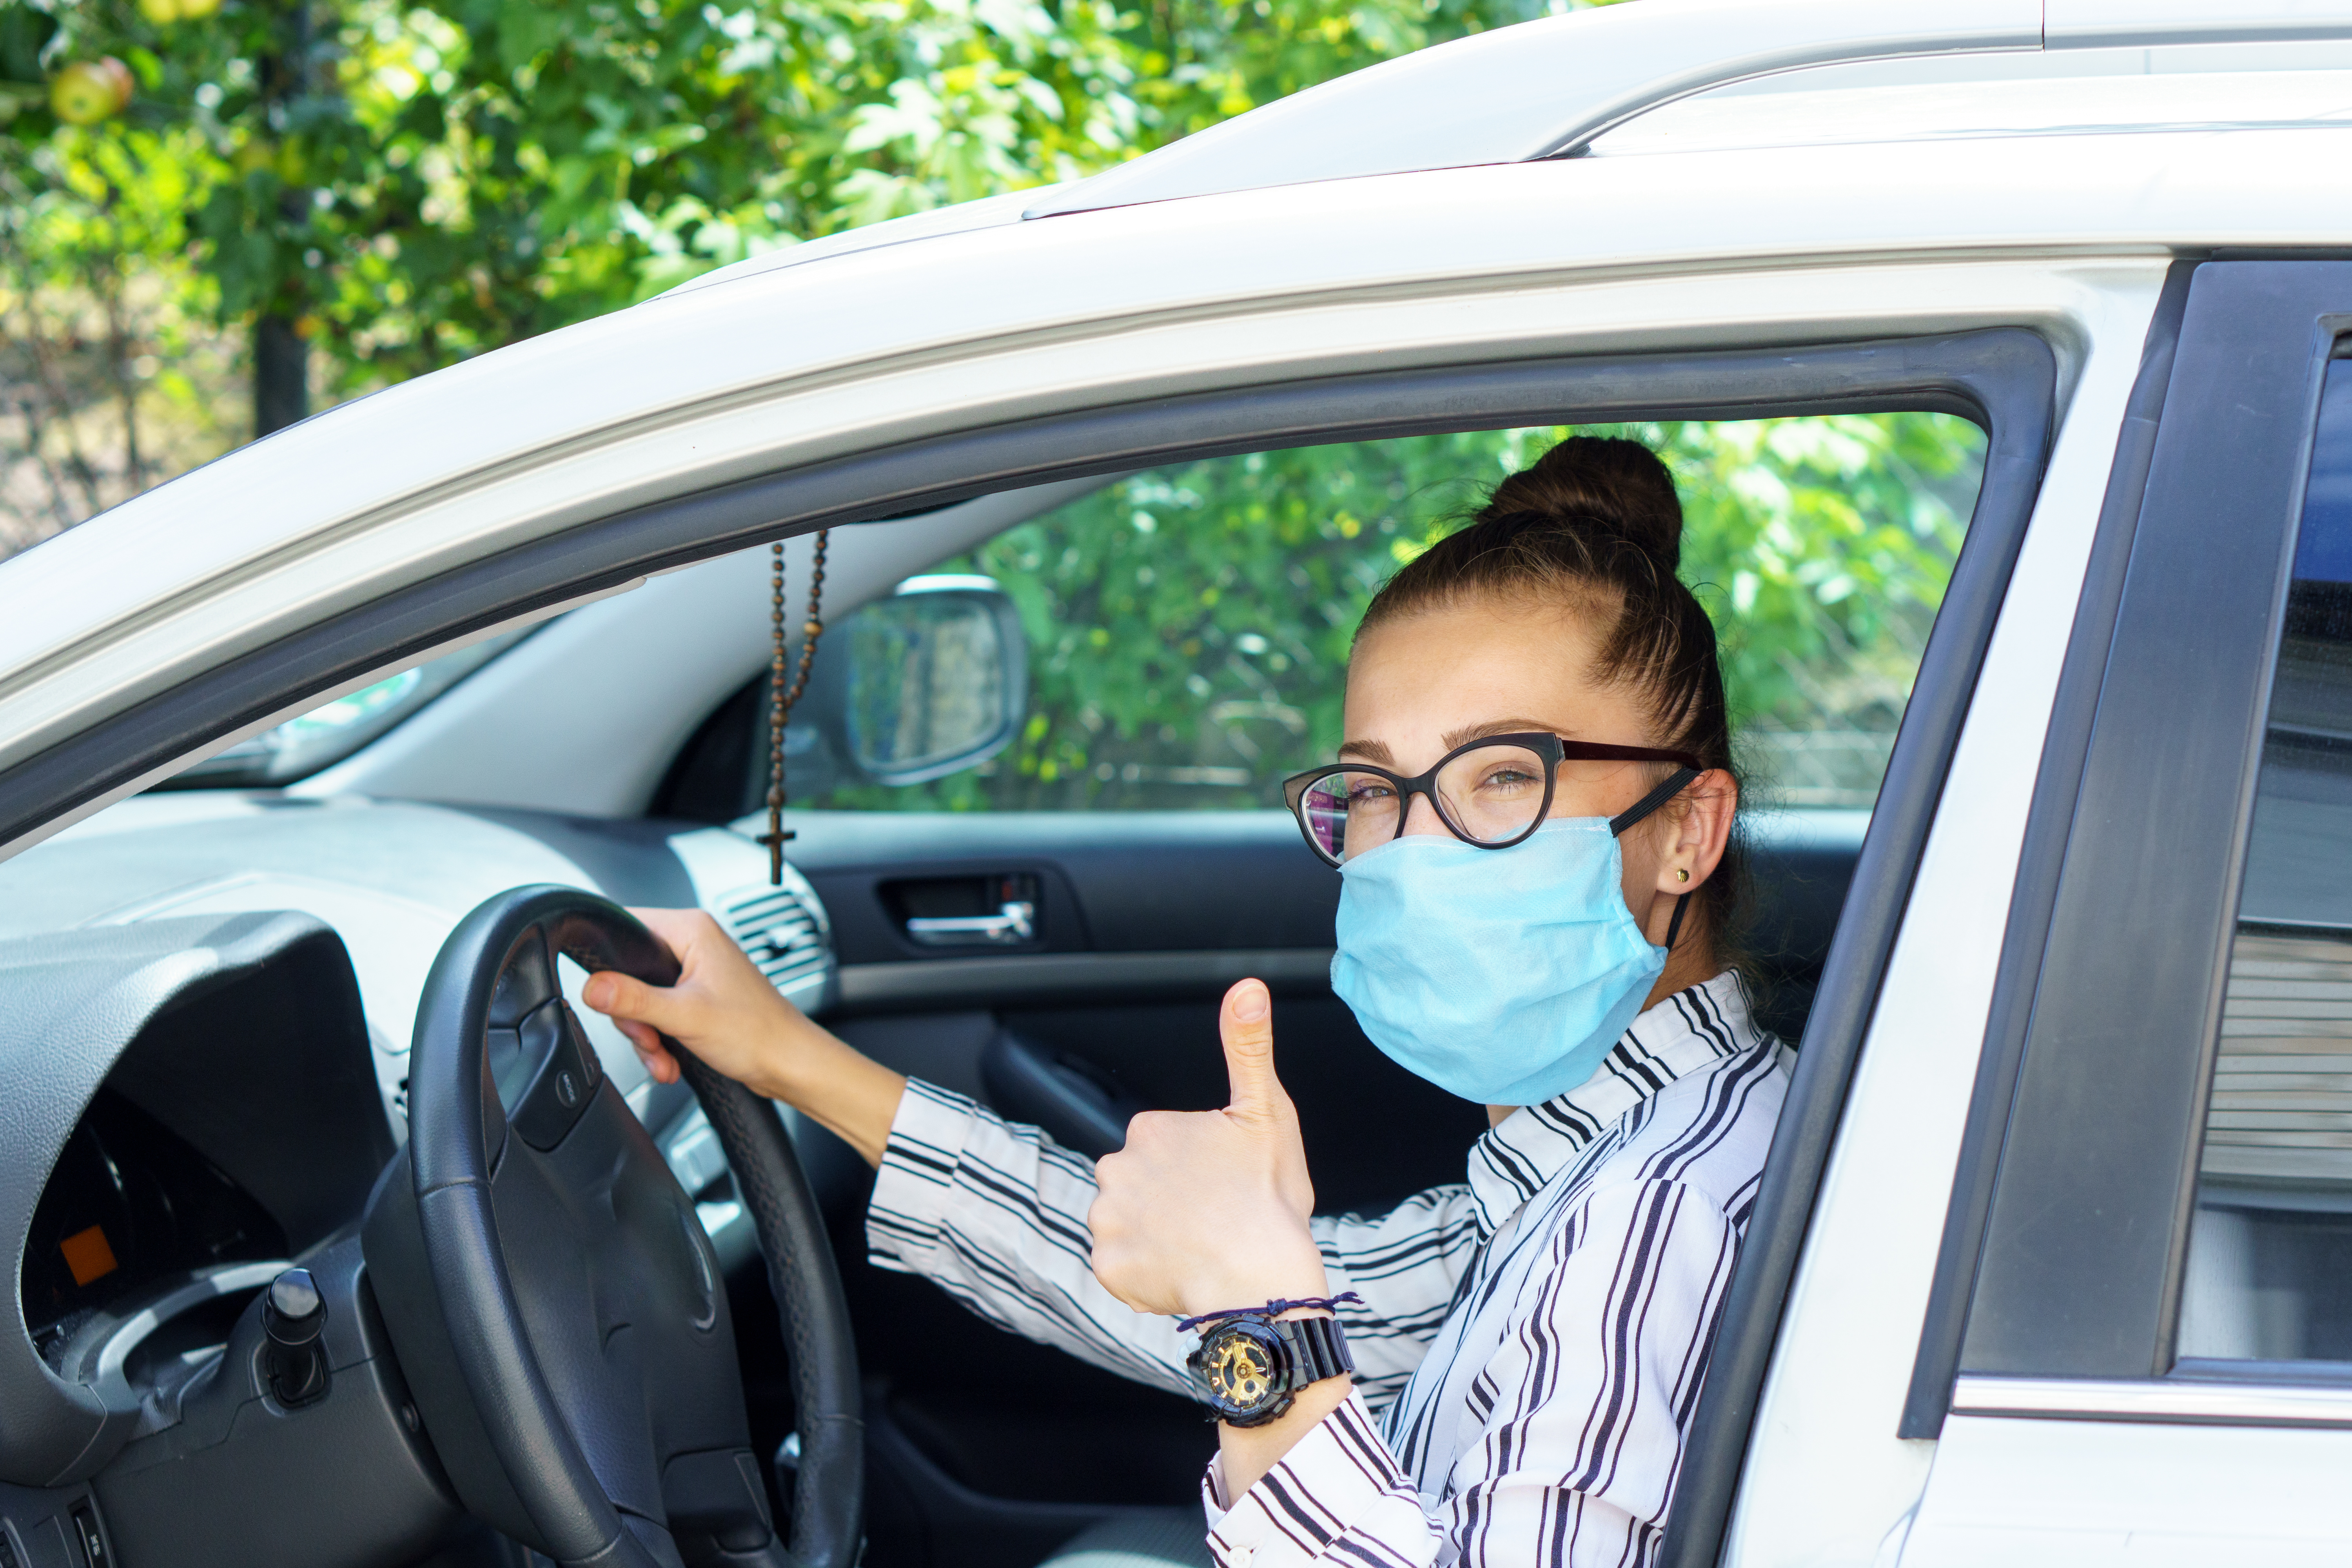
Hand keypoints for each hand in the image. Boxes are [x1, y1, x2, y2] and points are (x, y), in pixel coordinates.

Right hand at [580, 907, 806, 1098]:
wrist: (789, 1064)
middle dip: (634, 1017)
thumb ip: (634, 1000)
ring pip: (641, 1000)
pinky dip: (660, 1042)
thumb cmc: (757, 1033)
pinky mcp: (697, 998)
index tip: (612, 997)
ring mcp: (695, 972)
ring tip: (664, 1057)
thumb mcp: (684, 1016)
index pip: (624, 927)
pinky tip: (670, 1061)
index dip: (610, 965)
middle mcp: (693, 945)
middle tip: (650, 1038)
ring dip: (647, 1037)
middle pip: (629, 973)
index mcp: (692, 930)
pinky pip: (659, 1015)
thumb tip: (592, 988)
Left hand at [1088, 979, 1326, 1318]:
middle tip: (1212, 1219)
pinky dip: (1146, 1274)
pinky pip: (1122, 1269)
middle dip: (1168, 1201)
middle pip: (1139, 1184)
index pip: (1162, 1147)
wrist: (1261, 1281)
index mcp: (1150, 1129)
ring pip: (1129, 1225)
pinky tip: (1181, 1273)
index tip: (1222, 1184)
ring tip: (1199, 1249)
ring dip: (1156, 1238)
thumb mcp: (1265, 1110)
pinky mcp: (1107, 1267)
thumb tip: (1247, 986)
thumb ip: (1249, 1047)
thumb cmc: (1267, 1199)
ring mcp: (1107, 1220)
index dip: (1195, 1168)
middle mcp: (1115, 1168)